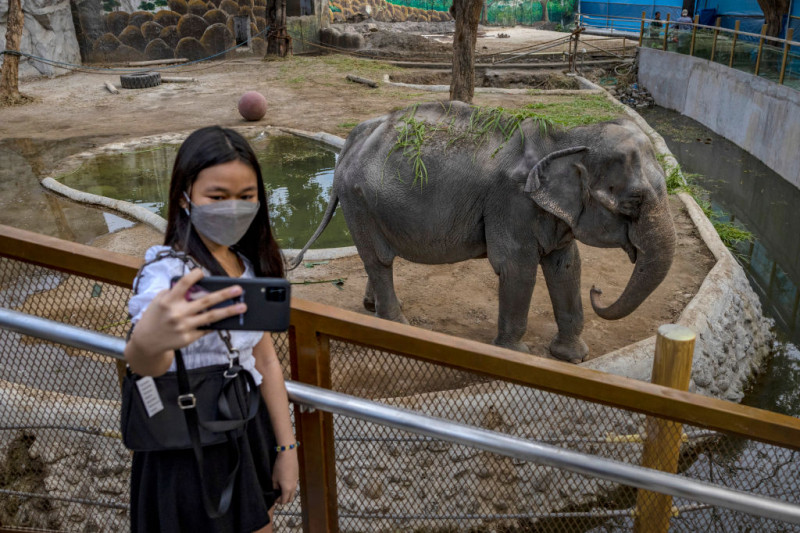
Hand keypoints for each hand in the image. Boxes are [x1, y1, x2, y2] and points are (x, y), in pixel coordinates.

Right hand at [127, 269, 246, 366]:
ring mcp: (184, 326)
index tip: (202, 272)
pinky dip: (217, 323)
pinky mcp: (189, 337)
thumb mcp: (159, 301)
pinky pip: (206, 329)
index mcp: (168, 301)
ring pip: (211, 317)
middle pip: (205, 301)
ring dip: (229, 311)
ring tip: (242, 307)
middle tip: (238, 289)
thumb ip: (175, 293)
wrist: (147, 342)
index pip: (183, 284)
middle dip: (224, 294)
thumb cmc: (155, 317)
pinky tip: (229, 319)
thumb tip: (197, 287)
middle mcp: (177, 313)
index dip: (193, 276)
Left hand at [271, 448, 298, 505]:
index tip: (273, 499)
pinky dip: (290, 488)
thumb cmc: (279, 467)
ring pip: (293, 493)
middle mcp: (293, 487)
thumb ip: (275, 487)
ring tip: (281, 489)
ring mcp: (296, 482)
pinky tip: (285, 482)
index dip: (278, 502)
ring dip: (287, 494)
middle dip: (284, 499)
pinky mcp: (297, 477)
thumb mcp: (274, 478)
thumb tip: (276, 490)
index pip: (284, 501)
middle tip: (277, 496)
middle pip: (290, 499)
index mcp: (287, 489)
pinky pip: (294, 487)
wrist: (288, 455)